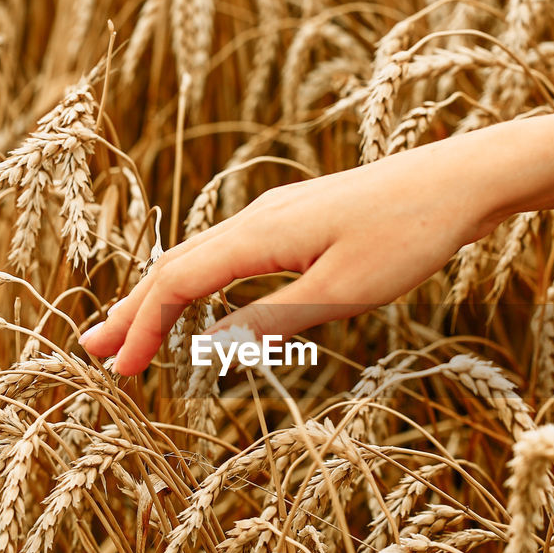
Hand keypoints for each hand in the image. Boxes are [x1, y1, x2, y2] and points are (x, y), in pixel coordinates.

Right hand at [79, 135, 510, 375]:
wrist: (458, 180)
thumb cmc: (406, 236)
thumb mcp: (340, 292)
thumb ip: (273, 320)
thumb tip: (213, 350)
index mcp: (257, 235)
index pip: (178, 284)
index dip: (144, 328)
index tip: (119, 372)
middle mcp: (255, 218)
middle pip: (176, 267)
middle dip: (134, 311)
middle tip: (95, 352)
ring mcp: (276, 215)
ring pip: (201, 258)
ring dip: (163, 297)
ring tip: (133, 330)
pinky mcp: (299, 219)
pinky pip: (230, 254)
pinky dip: (201, 283)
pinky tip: (202, 299)